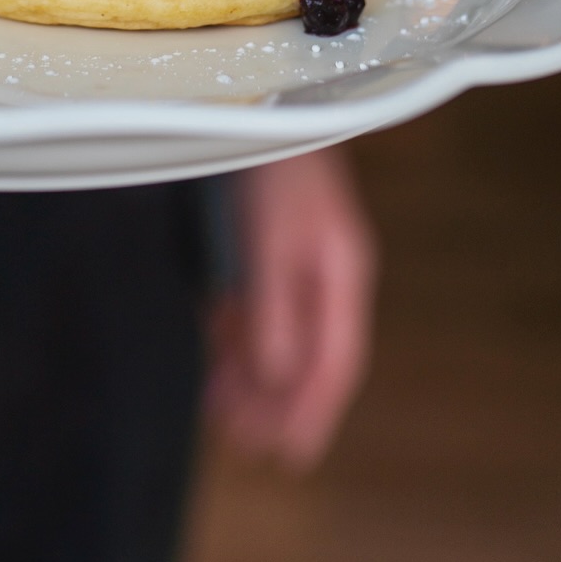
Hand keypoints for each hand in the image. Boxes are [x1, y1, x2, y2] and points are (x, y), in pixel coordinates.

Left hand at [205, 147, 376, 467]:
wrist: (265, 103)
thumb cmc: (274, 167)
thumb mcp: (272, 242)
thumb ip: (275, 309)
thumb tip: (276, 378)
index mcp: (343, 276)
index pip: (336, 364)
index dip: (315, 414)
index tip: (291, 458)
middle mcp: (328, 275)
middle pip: (307, 356)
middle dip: (276, 403)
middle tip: (240, 445)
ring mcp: (302, 260)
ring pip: (280, 334)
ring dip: (252, 374)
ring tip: (218, 411)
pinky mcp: (273, 244)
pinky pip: (260, 306)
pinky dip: (240, 335)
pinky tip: (216, 353)